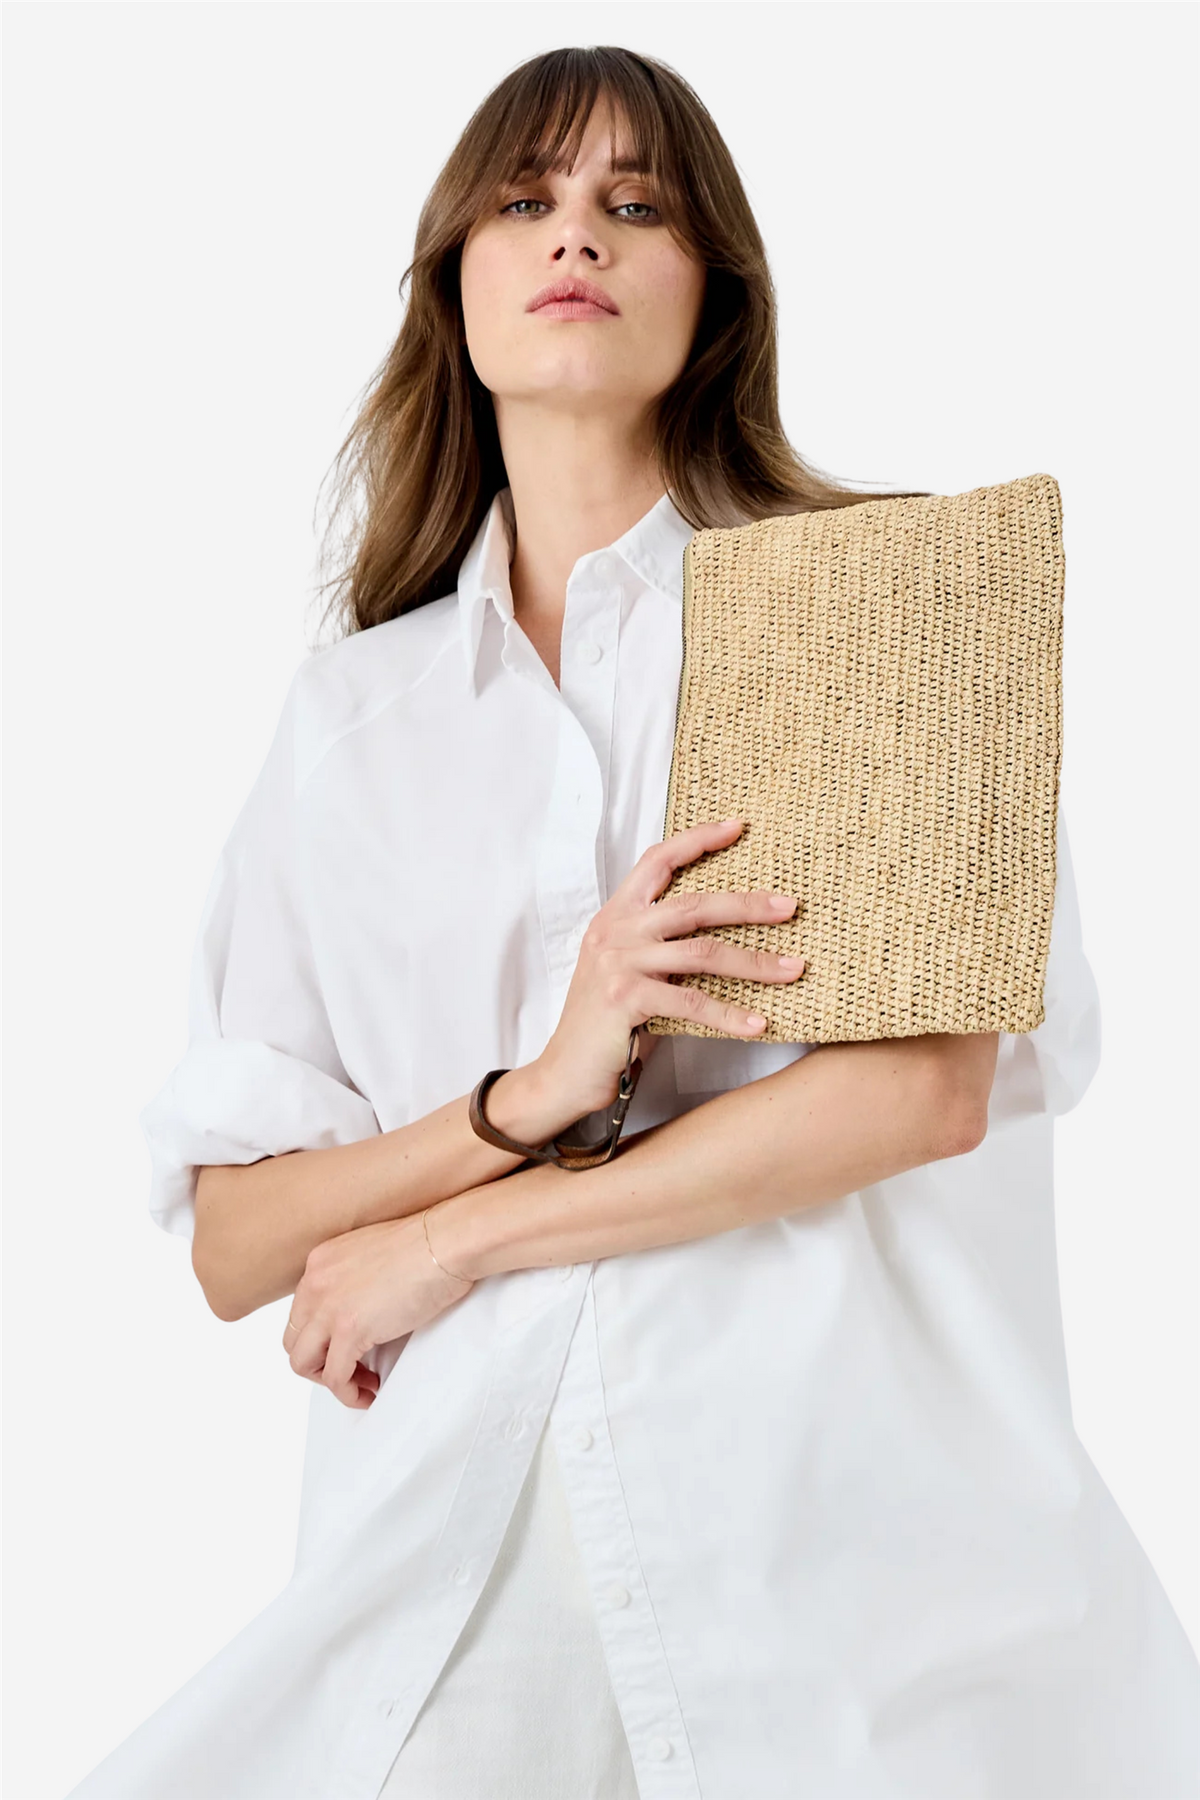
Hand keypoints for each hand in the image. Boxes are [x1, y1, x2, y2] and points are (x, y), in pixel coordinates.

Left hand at [281, 1212, 473, 1409]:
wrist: (447, 1241)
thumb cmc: (429, 1243)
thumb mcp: (374, 1256)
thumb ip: (355, 1281)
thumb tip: (363, 1312)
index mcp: (320, 1262)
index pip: (300, 1314)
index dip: (321, 1338)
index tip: (345, 1347)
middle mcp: (315, 1283)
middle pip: (295, 1340)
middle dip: (321, 1361)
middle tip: (353, 1367)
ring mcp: (329, 1307)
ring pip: (303, 1363)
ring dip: (331, 1380)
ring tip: (363, 1382)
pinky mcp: (350, 1330)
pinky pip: (335, 1378)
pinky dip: (349, 1393)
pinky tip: (370, 1391)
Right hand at [538, 817, 804, 1120]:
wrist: (566, 1071)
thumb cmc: (609, 1025)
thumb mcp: (633, 972)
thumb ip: (665, 949)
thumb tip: (730, 939)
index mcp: (617, 916)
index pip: (657, 861)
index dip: (697, 840)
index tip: (738, 826)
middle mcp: (615, 931)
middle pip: (693, 905)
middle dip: (747, 904)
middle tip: (790, 907)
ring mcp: (618, 963)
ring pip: (702, 953)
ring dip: (754, 962)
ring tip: (793, 969)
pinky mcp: (625, 999)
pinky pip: (691, 1003)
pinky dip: (729, 1015)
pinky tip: (759, 1024)